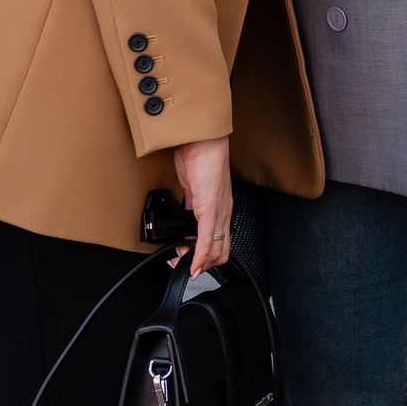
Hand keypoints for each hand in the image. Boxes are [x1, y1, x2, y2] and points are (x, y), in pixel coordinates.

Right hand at [171, 136, 232, 273]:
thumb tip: (185, 210)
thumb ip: (192, 200)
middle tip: (184, 264)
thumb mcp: (195, 186)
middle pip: (221, 251)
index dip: (206, 256)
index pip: (220, 241)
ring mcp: (218, 212)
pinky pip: (206, 239)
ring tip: (183, 263)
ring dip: (198, 262)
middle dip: (202, 264)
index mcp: (221, 206)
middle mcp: (223, 212)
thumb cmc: (200, 156)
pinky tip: (191, 264)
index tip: (189, 259)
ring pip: (216, 250)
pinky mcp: (209, 209)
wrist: (202, 140)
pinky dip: (198, 256)